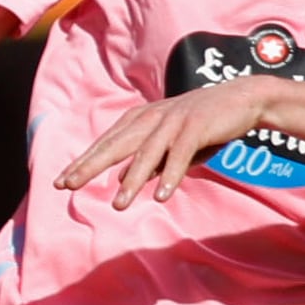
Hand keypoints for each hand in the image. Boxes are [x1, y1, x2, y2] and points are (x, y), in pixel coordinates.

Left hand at [57, 79, 281, 206]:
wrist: (243, 99)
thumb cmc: (202, 125)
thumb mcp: (170, 145)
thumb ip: (148, 160)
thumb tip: (123, 179)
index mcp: (141, 119)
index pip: (106, 144)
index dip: (84, 163)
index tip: (61, 182)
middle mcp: (152, 117)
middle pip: (116, 145)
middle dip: (90, 166)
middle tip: (67, 185)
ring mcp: (173, 121)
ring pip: (147, 153)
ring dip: (133, 180)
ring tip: (119, 205)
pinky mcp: (196, 126)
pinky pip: (180, 153)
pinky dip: (171, 174)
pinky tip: (161, 195)